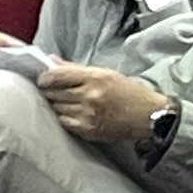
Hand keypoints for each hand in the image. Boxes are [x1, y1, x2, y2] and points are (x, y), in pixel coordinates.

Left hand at [39, 63, 163, 146]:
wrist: (149, 117)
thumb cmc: (131, 93)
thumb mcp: (107, 74)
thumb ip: (77, 69)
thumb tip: (52, 61)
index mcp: (96, 78)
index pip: (58, 75)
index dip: (45, 77)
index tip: (42, 78)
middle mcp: (89, 96)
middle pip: (53, 92)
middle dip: (49, 90)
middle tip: (50, 89)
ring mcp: (87, 115)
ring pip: (56, 107)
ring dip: (56, 104)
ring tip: (63, 101)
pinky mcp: (87, 130)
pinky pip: (63, 122)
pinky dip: (63, 116)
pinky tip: (70, 113)